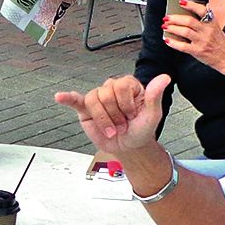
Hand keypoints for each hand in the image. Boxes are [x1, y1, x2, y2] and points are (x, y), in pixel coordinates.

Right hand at [55, 73, 172, 156]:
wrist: (130, 147)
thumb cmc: (141, 129)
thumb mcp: (152, 115)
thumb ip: (154, 96)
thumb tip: (165, 77)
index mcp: (129, 86)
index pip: (121, 85)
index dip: (126, 104)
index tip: (132, 115)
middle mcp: (112, 89)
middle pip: (106, 93)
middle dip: (115, 115)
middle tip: (122, 125)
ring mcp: (98, 99)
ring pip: (93, 100)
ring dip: (103, 119)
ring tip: (111, 129)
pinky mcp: (86, 110)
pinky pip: (75, 101)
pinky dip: (67, 98)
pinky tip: (60, 97)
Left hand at [163, 0, 224, 72]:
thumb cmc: (220, 42)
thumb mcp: (216, 27)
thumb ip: (207, 18)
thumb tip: (199, 7)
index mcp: (212, 23)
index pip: (202, 10)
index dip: (191, 5)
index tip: (181, 2)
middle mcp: (207, 31)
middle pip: (189, 21)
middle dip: (175, 18)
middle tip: (166, 17)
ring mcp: (202, 41)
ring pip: (185, 32)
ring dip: (173, 28)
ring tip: (165, 26)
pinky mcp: (198, 51)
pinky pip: (183, 46)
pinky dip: (173, 43)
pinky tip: (167, 39)